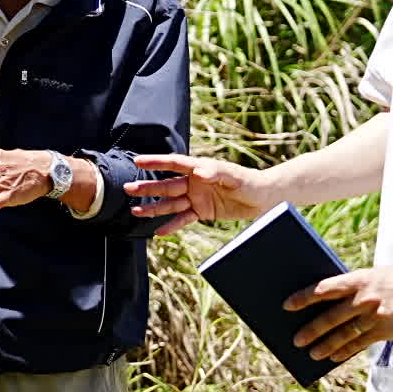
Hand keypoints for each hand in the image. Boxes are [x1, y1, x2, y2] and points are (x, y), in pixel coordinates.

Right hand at [122, 153, 275, 236]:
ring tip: (135, 211)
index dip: (156, 162)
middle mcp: (195, 182)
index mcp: (200, 169)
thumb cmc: (250, 182)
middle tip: (128, 189)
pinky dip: (171, 225)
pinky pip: (183, 219)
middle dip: (148, 187)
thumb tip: (198, 171)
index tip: (138, 160)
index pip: (174, 164)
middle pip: (167, 185)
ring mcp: (197, 198)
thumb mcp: (235, 176)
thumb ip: (216, 173)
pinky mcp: (202, 212)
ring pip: (171, 203)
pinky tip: (158, 231)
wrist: (264, 199)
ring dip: (154, 207)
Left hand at [286, 265, 392, 362]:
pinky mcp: (386, 330)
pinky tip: (333, 358)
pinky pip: (361, 344)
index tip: (287, 305)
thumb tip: (322, 302)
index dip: (304, 297)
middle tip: (295, 339)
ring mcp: (376, 315)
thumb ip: (351, 288)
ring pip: (345, 334)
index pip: (325, 289)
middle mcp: (366, 297)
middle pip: (332, 316)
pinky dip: (345, 351)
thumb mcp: (372, 276)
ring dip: (326, 345)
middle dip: (312, 329)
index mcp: (359, 279)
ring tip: (311, 353)